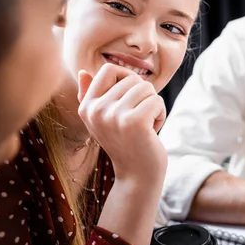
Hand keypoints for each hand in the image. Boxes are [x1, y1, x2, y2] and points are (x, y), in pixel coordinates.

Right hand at [77, 64, 167, 181]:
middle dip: (143, 97)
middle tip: (138, 120)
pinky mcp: (134, 121)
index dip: (127, 78)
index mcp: (86, 107)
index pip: (109, 69)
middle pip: (133, 78)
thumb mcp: (103, 119)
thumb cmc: (125, 142)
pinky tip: (152, 130)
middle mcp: (96, 110)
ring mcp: (114, 115)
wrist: (137, 175)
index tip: (131, 98)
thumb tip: (83, 71)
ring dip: (153, 105)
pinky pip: (157, 100)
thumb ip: (92, 96)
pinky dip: (161, 113)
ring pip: (147, 88)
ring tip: (144, 126)